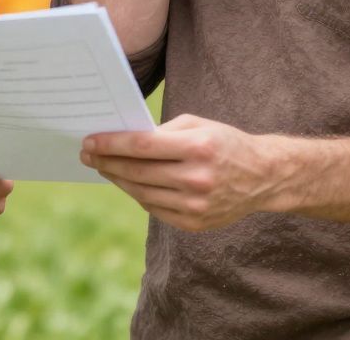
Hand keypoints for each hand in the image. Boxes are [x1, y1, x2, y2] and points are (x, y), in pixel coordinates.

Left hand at [80, 114, 283, 231]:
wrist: (262, 177)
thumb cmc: (224, 143)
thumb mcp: (198, 125)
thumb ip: (162, 132)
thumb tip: (122, 139)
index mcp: (199, 148)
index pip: (143, 146)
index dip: (112, 144)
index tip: (90, 141)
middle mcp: (198, 179)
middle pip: (138, 171)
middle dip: (107, 162)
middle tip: (87, 155)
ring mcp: (196, 205)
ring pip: (142, 193)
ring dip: (117, 179)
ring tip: (103, 167)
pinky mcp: (195, 223)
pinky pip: (154, 208)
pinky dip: (137, 194)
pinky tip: (127, 182)